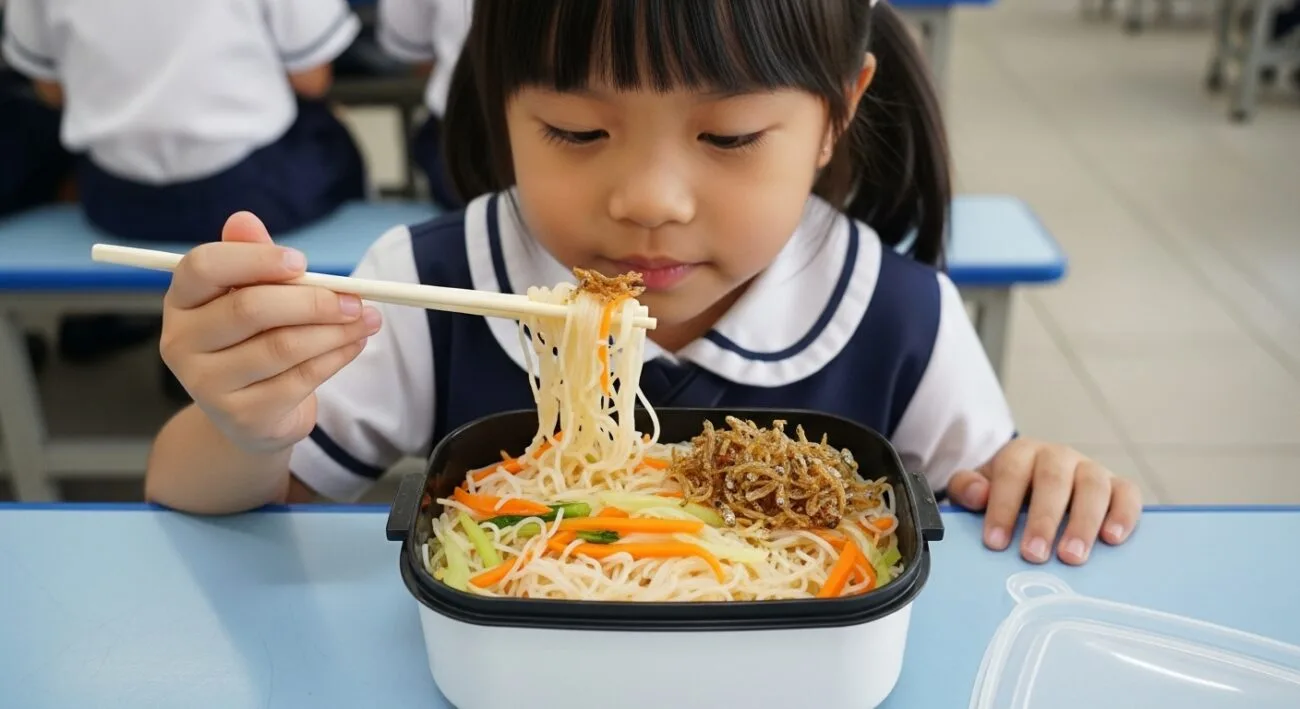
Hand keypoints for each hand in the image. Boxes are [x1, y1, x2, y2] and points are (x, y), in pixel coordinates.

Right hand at [159, 212, 381, 453]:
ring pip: (282, 346)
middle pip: (250, 308)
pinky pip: (301, 379)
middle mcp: (182, 342)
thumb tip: (244, 219)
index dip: (256, 259)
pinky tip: (354, 344)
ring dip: (335, 330)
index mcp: (182, 301)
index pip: (204, 266)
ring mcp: (207, 384)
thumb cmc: (253, 341)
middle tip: (354, 298)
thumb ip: (253, 259)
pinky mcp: (243, 416)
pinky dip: (336, 357)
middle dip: (312, 300)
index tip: (302, 262)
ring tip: (366, 319)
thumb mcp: (252, 295)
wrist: (251, 414)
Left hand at [947, 438, 1141, 564]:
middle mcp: (1058, 456)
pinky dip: (1123, 514)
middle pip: (1054, 480)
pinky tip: (1113, 539)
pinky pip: (1127, 494)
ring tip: (1071, 556)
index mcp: (1022, 453)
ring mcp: (1090, 468)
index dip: (1003, 507)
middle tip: (1034, 555)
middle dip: (1043, 520)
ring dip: (1083, 523)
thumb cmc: (1008, 490)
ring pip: (1092, 487)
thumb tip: (977, 494)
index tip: (995, 542)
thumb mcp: (979, 486)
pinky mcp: (1117, 485)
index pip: (1011, 473)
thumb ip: (967, 487)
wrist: (1038, 483)